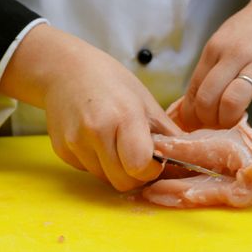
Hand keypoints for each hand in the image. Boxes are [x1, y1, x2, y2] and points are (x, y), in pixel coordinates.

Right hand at [0, 24, 177, 190]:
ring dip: (114, 168)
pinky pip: (87, 170)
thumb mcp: (144, 100)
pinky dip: (96, 162)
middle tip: (137, 154)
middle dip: (135, 175)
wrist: (63, 69)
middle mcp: (96, 131)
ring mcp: (75, 142)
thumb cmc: (109, 80)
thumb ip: (166, 134)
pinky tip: (94, 139)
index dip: (152, 169)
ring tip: (114, 141)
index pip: (141, 167)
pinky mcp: (62, 150)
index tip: (154, 159)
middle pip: (123, 182)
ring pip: (105, 178)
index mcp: (123, 116)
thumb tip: (190, 159)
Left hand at [180, 0, 251, 128]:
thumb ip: (210, 70)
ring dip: (230, 119)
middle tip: (217, 125)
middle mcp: (236, 54)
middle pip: (209, 98)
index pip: (195, 90)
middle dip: (208, 120)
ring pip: (234, 99)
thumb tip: (193, 106)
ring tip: (235, 121)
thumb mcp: (224, 42)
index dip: (193, 114)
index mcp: (215, 48)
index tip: (197, 125)